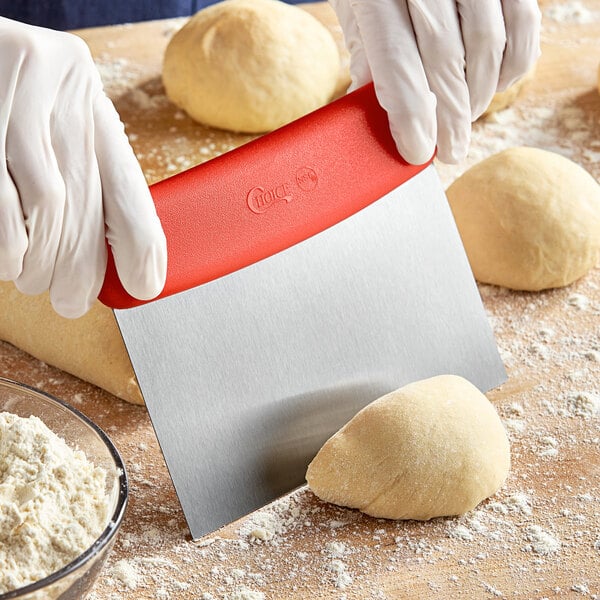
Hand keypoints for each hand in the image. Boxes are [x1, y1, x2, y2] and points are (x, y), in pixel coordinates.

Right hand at [0, 17, 165, 317]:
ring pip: (48, 203)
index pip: (129, 183)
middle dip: (82, 267)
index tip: (145, 284)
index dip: (142, 242)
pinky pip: (2, 196)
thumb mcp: (53, 126)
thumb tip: (102, 258)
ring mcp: (18, 95)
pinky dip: (9, 240)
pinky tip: (10, 258)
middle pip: (88, 202)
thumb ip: (79, 178)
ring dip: (41, 258)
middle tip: (72, 301)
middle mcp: (63, 92)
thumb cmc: (6, 99)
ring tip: (32, 279)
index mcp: (90, 102)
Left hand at [330, 0, 540, 164]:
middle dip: (450, 118)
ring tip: (465, 117)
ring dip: (479, 94)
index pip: (398, 67)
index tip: (418, 151)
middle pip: (446, 61)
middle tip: (449, 150)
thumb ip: (368, 63)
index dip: (412, 119)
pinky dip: (513, 63)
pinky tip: (497, 84)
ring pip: (487, 45)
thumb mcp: (358, 16)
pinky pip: (523, 24)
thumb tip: (376, 123)